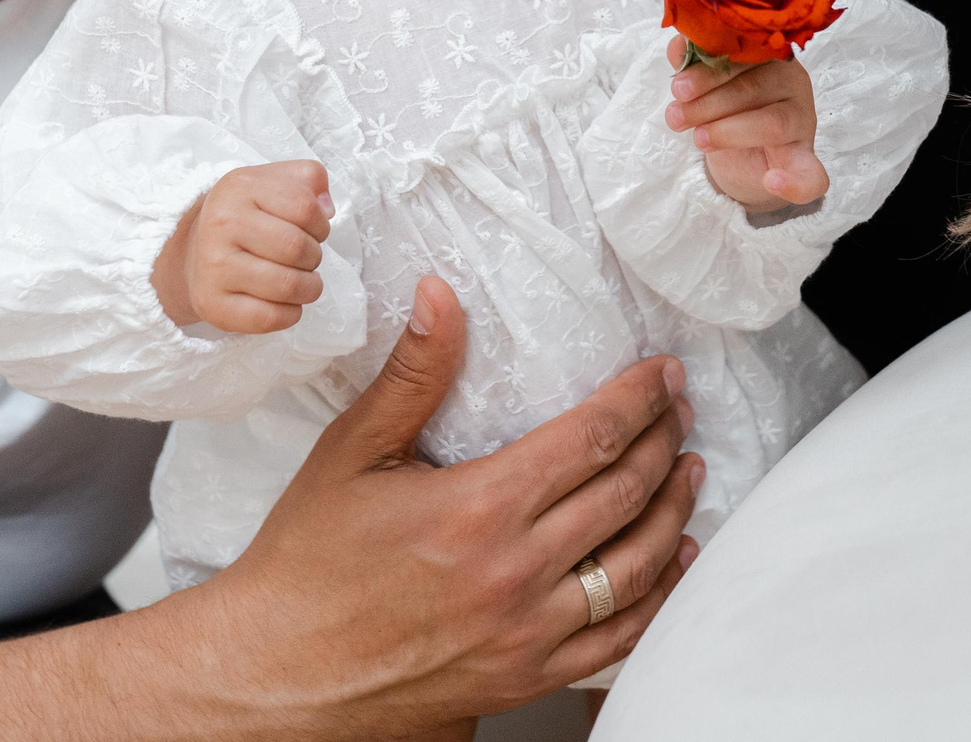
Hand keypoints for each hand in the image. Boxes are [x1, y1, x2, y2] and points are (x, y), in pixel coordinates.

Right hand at [158, 160, 333, 333]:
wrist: (194, 252)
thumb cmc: (245, 216)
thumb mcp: (272, 181)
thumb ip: (310, 178)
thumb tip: (327, 208)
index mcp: (240, 188)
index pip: (304, 207)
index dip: (321, 224)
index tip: (313, 232)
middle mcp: (221, 224)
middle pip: (297, 248)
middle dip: (314, 257)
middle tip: (306, 259)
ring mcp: (213, 267)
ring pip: (288, 285)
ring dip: (309, 288)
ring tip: (302, 282)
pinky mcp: (212, 304)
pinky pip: (270, 317)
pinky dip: (290, 313)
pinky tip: (286, 302)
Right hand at [202, 277, 703, 725]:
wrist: (282, 670)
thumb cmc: (309, 561)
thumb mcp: (352, 452)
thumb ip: (412, 374)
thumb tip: (441, 296)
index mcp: (478, 507)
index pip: (592, 437)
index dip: (640, 397)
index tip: (663, 373)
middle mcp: (514, 573)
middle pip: (626, 494)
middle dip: (666, 441)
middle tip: (680, 409)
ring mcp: (527, 632)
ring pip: (637, 566)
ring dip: (674, 511)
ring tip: (688, 472)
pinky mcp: (528, 676)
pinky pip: (618, 638)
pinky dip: (659, 596)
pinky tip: (673, 563)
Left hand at [662, 34, 829, 211]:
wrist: (747, 158)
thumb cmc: (728, 111)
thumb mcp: (708, 87)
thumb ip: (695, 66)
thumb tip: (677, 47)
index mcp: (769, 56)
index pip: (741, 57)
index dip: (708, 72)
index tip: (677, 88)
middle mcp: (791, 83)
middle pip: (753, 88)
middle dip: (708, 104)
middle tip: (676, 117)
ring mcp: (802, 121)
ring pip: (772, 123)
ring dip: (729, 132)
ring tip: (699, 139)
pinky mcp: (806, 158)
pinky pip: (812, 174)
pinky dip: (794, 182)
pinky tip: (772, 181)